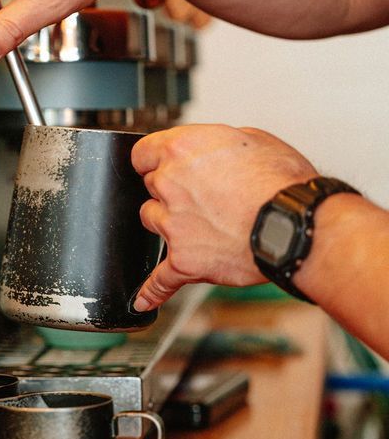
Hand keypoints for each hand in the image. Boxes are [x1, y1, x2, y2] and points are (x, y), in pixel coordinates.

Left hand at [130, 124, 317, 309]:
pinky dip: (152, 291)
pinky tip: (145, 299)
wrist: (296, 225)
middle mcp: (170, 184)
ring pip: (151, 220)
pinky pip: (160, 280)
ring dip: (169, 223)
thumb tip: (209, 151)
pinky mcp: (183, 260)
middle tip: (203, 197)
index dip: (155, 161)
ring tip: (204, 225)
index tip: (162, 167)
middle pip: (150, 186)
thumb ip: (215, 144)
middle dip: (171, 190)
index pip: (143, 154)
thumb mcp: (252, 139)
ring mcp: (173, 224)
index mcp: (182, 149)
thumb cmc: (283, 183)